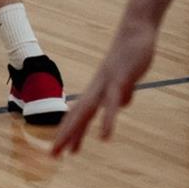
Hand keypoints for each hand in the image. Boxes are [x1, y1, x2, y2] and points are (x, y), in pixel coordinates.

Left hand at [52, 17, 156, 156]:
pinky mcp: (120, 81)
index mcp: (96, 90)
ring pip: (87, 112)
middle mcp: (96, 89)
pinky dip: (107, 121)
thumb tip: (120, 105)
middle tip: (53, 156)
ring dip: (77, 132)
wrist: (135, 31)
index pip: (78, 115)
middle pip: (76, 116)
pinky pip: (111, 104)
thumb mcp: (125, 80)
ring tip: (69, 151)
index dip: (69, 133)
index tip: (61, 152)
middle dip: (64, 137)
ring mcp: (106, 84)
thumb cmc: (130, 55)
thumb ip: (121, 93)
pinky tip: (104, 137)